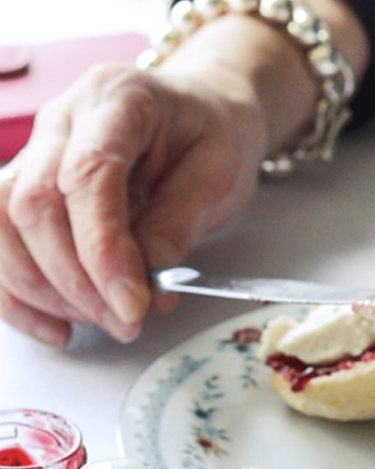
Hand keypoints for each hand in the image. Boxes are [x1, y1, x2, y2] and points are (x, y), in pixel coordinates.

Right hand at [0, 62, 265, 345]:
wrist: (201, 112)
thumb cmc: (212, 136)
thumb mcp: (218, 174)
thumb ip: (178, 224)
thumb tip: (149, 286)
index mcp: (117, 100)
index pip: (88, 176)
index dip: (104, 250)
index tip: (133, 304)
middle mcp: (63, 120)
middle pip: (35, 205)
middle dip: (78, 280)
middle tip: (127, 322)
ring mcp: (38, 152)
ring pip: (3, 224)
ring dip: (45, 289)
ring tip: (102, 321)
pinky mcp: (30, 186)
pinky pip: (1, 240)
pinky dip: (20, 293)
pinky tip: (58, 326)